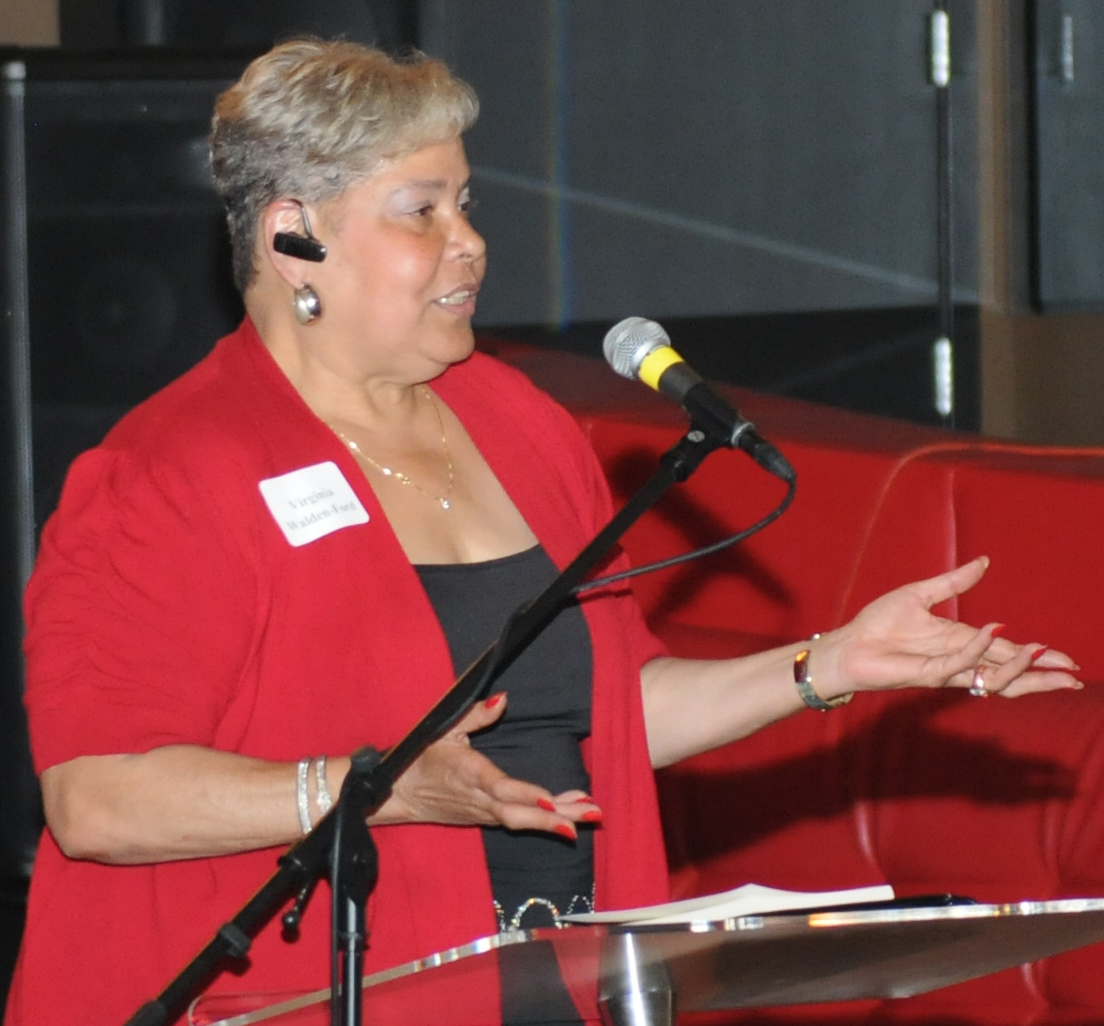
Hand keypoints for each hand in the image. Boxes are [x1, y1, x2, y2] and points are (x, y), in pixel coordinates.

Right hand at [379, 693, 600, 837]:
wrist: (397, 792)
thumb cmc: (421, 755)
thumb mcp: (444, 727)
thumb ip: (476, 714)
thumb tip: (503, 697)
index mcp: (467, 773)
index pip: (500, 788)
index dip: (526, 796)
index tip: (551, 801)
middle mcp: (477, 799)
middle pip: (518, 814)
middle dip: (555, 817)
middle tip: (590, 815)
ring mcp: (481, 813)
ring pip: (521, 821)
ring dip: (556, 820)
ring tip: (590, 815)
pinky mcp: (484, 820)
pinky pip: (517, 822)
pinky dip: (543, 820)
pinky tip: (569, 815)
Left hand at [819, 557, 1082, 698]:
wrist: (847, 643)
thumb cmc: (878, 623)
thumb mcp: (920, 594)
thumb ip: (954, 581)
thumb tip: (984, 561)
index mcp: (959, 640)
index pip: (1006, 651)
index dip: (1036, 656)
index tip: (1067, 660)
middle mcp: (957, 658)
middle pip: (1008, 671)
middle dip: (1041, 673)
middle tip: (1073, 676)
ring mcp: (944, 669)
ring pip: (991, 677)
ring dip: (1018, 667)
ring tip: (1041, 653)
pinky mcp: (926, 674)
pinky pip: (958, 664)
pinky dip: (977, 649)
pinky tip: (993, 633)